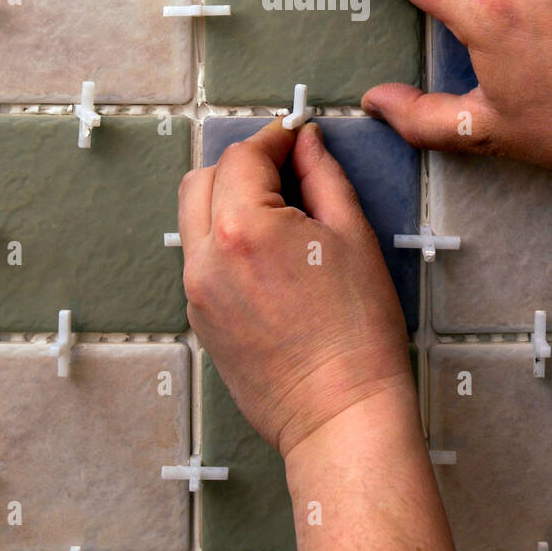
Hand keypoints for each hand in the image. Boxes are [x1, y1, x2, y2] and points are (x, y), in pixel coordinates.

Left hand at [178, 119, 413, 457]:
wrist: (339, 414)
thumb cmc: (357, 333)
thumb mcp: (352, 237)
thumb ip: (322, 178)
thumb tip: (305, 143)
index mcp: (244, 230)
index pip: (244, 157)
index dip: (273, 139)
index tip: (296, 136)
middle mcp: (206, 257)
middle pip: (204, 178)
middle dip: (243, 165)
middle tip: (286, 171)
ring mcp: (196, 291)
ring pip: (194, 217)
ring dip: (228, 200)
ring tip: (279, 214)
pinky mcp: (199, 318)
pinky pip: (200, 257)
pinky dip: (224, 239)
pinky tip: (267, 255)